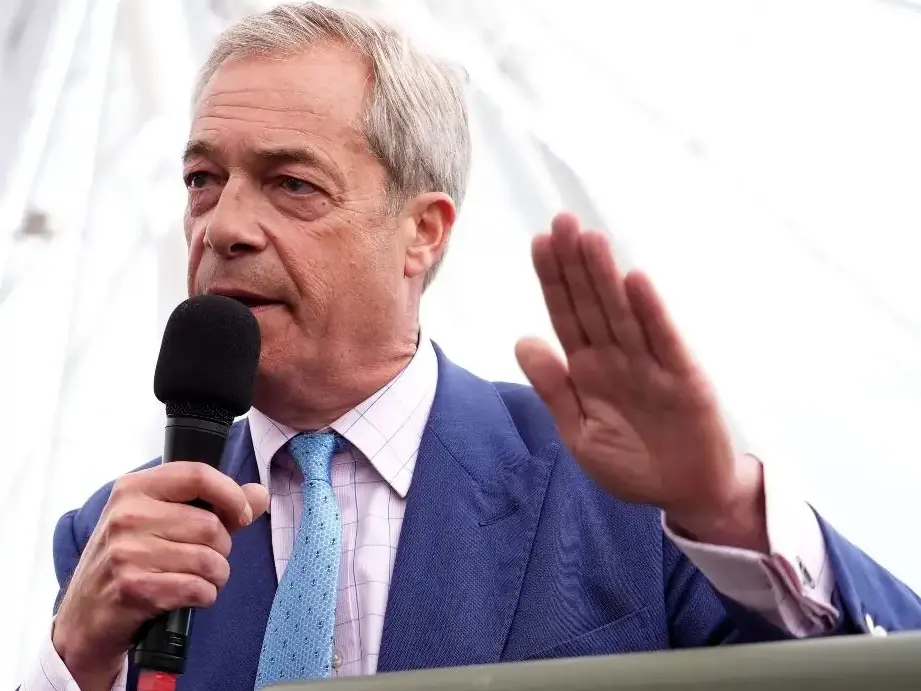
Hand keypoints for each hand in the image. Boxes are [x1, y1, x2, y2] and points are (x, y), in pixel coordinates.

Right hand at [52, 463, 268, 690]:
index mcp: (134, 488)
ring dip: (216, 575)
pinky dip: (204, 595)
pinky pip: (197, 588)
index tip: (241, 515)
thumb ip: (216, 505)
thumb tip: (260, 494)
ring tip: (199, 578)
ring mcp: (126, 551)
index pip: (198, 474)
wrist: (84, 617)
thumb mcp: (163, 521)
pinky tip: (189, 595)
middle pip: (211, 525)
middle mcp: (127, 515)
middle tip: (205, 558)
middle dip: (222, 548)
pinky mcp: (133, 587)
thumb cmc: (131, 560)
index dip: (231, 494)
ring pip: (209, 559)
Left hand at [516, 212, 765, 548]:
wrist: (686, 494)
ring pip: (623, 313)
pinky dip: (651, 313)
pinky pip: (663, 342)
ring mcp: (650, 365)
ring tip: (591, 238)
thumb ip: (554, 389)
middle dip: (576, 264)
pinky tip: (635, 282)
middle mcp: (617, 358)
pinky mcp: (684, 379)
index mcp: (589, 369)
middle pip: (592, 304)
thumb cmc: (632, 463)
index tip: (540, 242)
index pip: (566, 315)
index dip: (554, 280)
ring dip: (607, 276)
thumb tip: (522, 339)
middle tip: (562, 220)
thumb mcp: (580, 434)